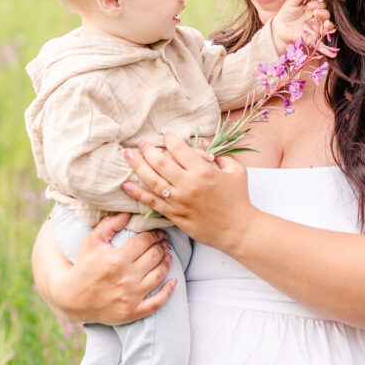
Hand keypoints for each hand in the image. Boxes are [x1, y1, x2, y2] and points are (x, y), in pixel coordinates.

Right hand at [33, 212, 174, 323]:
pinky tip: (173, 282)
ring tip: (167, 257)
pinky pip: (157, 302)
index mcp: (117, 259)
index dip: (154, 234)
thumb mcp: (92, 241)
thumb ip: (109, 224)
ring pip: (159, 275)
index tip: (157, 233)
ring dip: (167, 264)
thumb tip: (127, 213)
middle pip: (155, 256)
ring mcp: (131, 296)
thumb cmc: (83, 266)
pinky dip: (168, 292)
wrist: (72, 299)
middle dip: (161, 246)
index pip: (145, 241)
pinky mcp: (132, 312)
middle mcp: (126, 278)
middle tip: (163, 243)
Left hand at [122, 133, 255, 253]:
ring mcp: (179, 201)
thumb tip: (204, 143)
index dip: (169, 139)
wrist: (237, 229)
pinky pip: (151, 202)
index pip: (179, 149)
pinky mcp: (174, 215)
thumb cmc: (239, 199)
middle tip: (140, 143)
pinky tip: (126, 184)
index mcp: (204, 171)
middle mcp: (189, 185)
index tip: (165, 135)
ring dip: (137, 166)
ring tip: (128, 155)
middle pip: (161, 162)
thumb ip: (222, 155)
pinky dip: (137, 193)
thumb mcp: (236, 171)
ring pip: (152, 180)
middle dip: (148, 150)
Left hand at [270, 0, 335, 55]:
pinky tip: (333, 55)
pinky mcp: (312, 40)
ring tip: (326, 25)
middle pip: (326, 15)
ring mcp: (316, 29)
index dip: (318, 4)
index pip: (321, 5)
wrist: (278, 28)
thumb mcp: (290, 4)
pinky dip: (327, 50)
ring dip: (328, 27)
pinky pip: (321, 45)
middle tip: (316, 12)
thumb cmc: (286, 13)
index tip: (310, 5)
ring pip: (326, 28)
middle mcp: (317, 18)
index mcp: (313, 8)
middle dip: (323, 13)